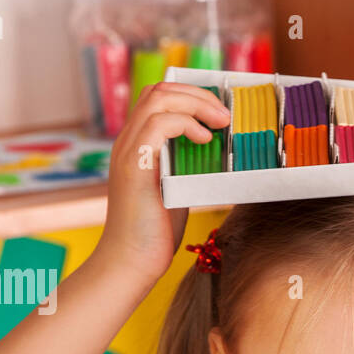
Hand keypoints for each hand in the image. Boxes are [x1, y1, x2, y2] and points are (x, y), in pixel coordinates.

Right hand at [95, 82, 231, 284]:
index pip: (157, 98)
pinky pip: (157, 125)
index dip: (190, 95)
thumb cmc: (155, 232)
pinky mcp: (134, 167)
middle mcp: (128, 142)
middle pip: (158, 90)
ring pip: (157, 99)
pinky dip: (186, 124)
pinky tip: (204, 140)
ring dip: (196, 104)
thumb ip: (186, 166)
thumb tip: (214, 151)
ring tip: (220, 122)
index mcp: (138, 145)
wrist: (131, 262)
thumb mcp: (176, 188)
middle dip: (197, 94)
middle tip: (225, 114)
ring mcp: (128, 152)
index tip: (218, 112)